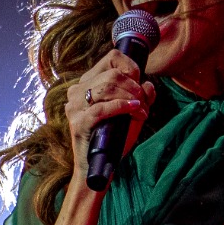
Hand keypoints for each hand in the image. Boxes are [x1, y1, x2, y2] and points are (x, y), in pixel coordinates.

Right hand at [64, 48, 156, 184]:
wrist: (99, 166)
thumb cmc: (114, 138)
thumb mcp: (131, 113)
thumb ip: (141, 97)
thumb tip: (148, 84)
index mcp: (87, 83)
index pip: (111, 58)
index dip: (131, 67)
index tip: (140, 82)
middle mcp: (77, 91)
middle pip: (112, 74)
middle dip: (134, 87)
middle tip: (142, 102)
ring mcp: (75, 107)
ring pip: (107, 87)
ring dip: (130, 97)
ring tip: (140, 110)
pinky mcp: (78, 122)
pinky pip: (102, 108)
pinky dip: (122, 107)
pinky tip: (134, 111)